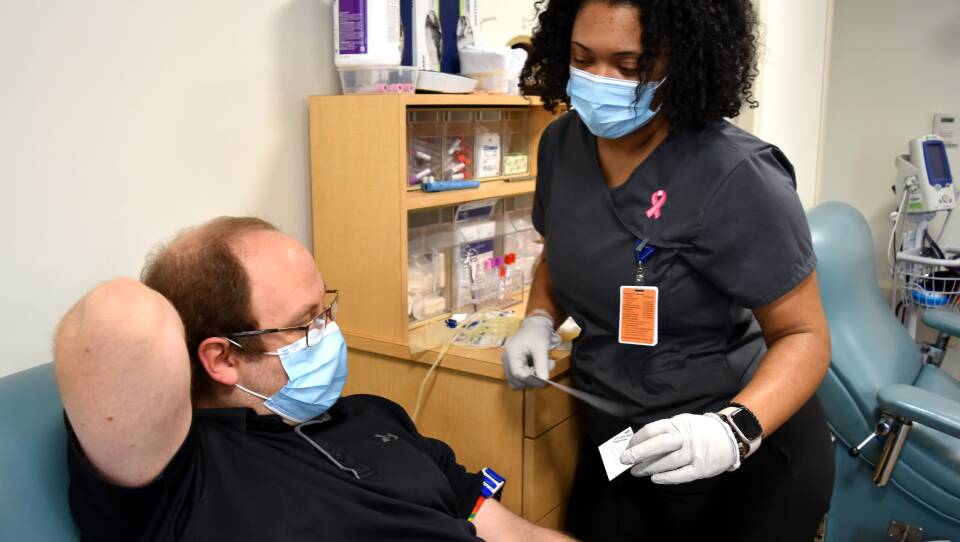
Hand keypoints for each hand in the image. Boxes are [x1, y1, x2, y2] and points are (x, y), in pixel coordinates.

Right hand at [501, 315, 556, 388]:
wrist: (535, 325)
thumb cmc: (537, 332)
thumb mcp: (542, 347)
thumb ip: (542, 364)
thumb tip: (544, 381)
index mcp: (511, 353)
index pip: (517, 374)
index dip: (530, 380)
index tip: (544, 379)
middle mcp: (507, 360)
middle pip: (516, 380)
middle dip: (532, 379)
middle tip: (544, 369)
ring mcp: (509, 364)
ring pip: (517, 382)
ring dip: (531, 380)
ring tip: (542, 367)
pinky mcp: (514, 366)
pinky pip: (520, 378)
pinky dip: (530, 378)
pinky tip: (537, 368)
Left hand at [620, 412, 740, 484]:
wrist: (730, 436)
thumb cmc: (700, 430)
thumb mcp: (682, 423)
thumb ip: (664, 431)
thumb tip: (641, 443)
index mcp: (677, 424)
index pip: (652, 430)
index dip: (637, 439)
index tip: (628, 447)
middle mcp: (685, 437)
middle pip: (659, 444)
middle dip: (639, 453)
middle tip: (624, 460)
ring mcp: (694, 453)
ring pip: (668, 461)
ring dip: (649, 468)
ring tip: (636, 471)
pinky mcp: (700, 468)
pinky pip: (681, 474)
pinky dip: (666, 477)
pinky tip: (654, 479)